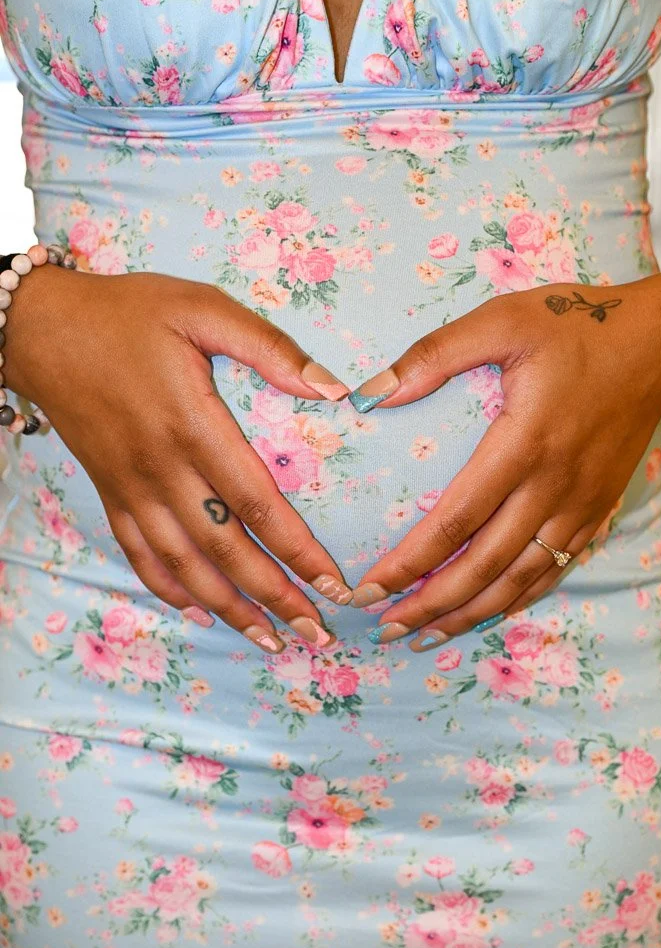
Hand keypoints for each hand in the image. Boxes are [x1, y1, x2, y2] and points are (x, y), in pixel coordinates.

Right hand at [6, 265, 352, 651]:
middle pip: (225, 549)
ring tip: (269, 639)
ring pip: (184, 564)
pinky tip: (200, 612)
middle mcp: (161, 468)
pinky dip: (170, 589)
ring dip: (229, 608)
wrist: (40, 327)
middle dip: (274, 597)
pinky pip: (139, 554)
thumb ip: (268, 347)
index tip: (334, 583)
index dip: (297, 549)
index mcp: (192, 424)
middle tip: (316, 634)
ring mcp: (131, 487)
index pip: (257, 503)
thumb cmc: (128, 313)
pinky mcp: (109, 493)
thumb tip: (332, 389)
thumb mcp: (201, 308)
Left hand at [347, 273, 660, 650]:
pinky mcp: (598, 508)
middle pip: (484, 566)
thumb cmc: (578, 326)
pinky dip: (518, 597)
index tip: (369, 588)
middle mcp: (552, 487)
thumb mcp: (502, 321)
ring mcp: (579, 504)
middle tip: (386, 627)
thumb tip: (368, 394)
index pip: (454, 522)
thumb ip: (433, 355)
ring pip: (521, 578)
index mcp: (522, 444)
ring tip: (427, 635)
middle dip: (431, 603)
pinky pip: (555, 568)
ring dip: (471, 612)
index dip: (409, 562)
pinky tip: (490, 609)